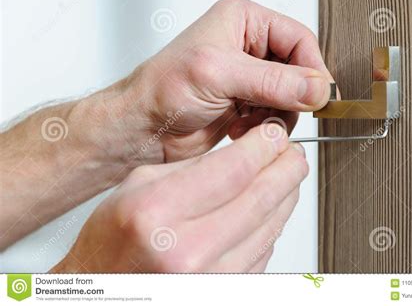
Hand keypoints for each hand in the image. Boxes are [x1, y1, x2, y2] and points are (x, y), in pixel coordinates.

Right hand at [51, 126, 307, 272]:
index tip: (276, 134)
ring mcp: (209, 279)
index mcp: (157, 212)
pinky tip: (265, 210)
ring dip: (285, 196)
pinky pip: (263, 252)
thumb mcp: (138, 186)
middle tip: (293, 153)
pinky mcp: (225, 291)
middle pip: (261, 197)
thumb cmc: (114, 241)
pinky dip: (271, 225)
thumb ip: (194, 167)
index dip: (265, 146)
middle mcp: (186, 250)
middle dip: (287, 167)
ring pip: (270, 226)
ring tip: (283, 177)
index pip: (234, 169)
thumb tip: (249, 152)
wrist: (106, 288)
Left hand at [86, 0, 334, 163]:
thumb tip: (317, 88)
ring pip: (291, 97)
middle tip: (278, 112)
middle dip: (292, 96)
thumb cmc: (162, 90)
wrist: (143, 128)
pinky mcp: (246, 104)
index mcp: (243, 21)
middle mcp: (248, 47)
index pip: (298, 39)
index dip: (312, 69)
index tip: (318, 97)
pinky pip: (276, 116)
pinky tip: (241, 129)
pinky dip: (266, 127)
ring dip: (277, 115)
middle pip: (298, 69)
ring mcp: (248, 78)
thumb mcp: (219, 75)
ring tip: (250, 122)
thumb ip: (273, 81)